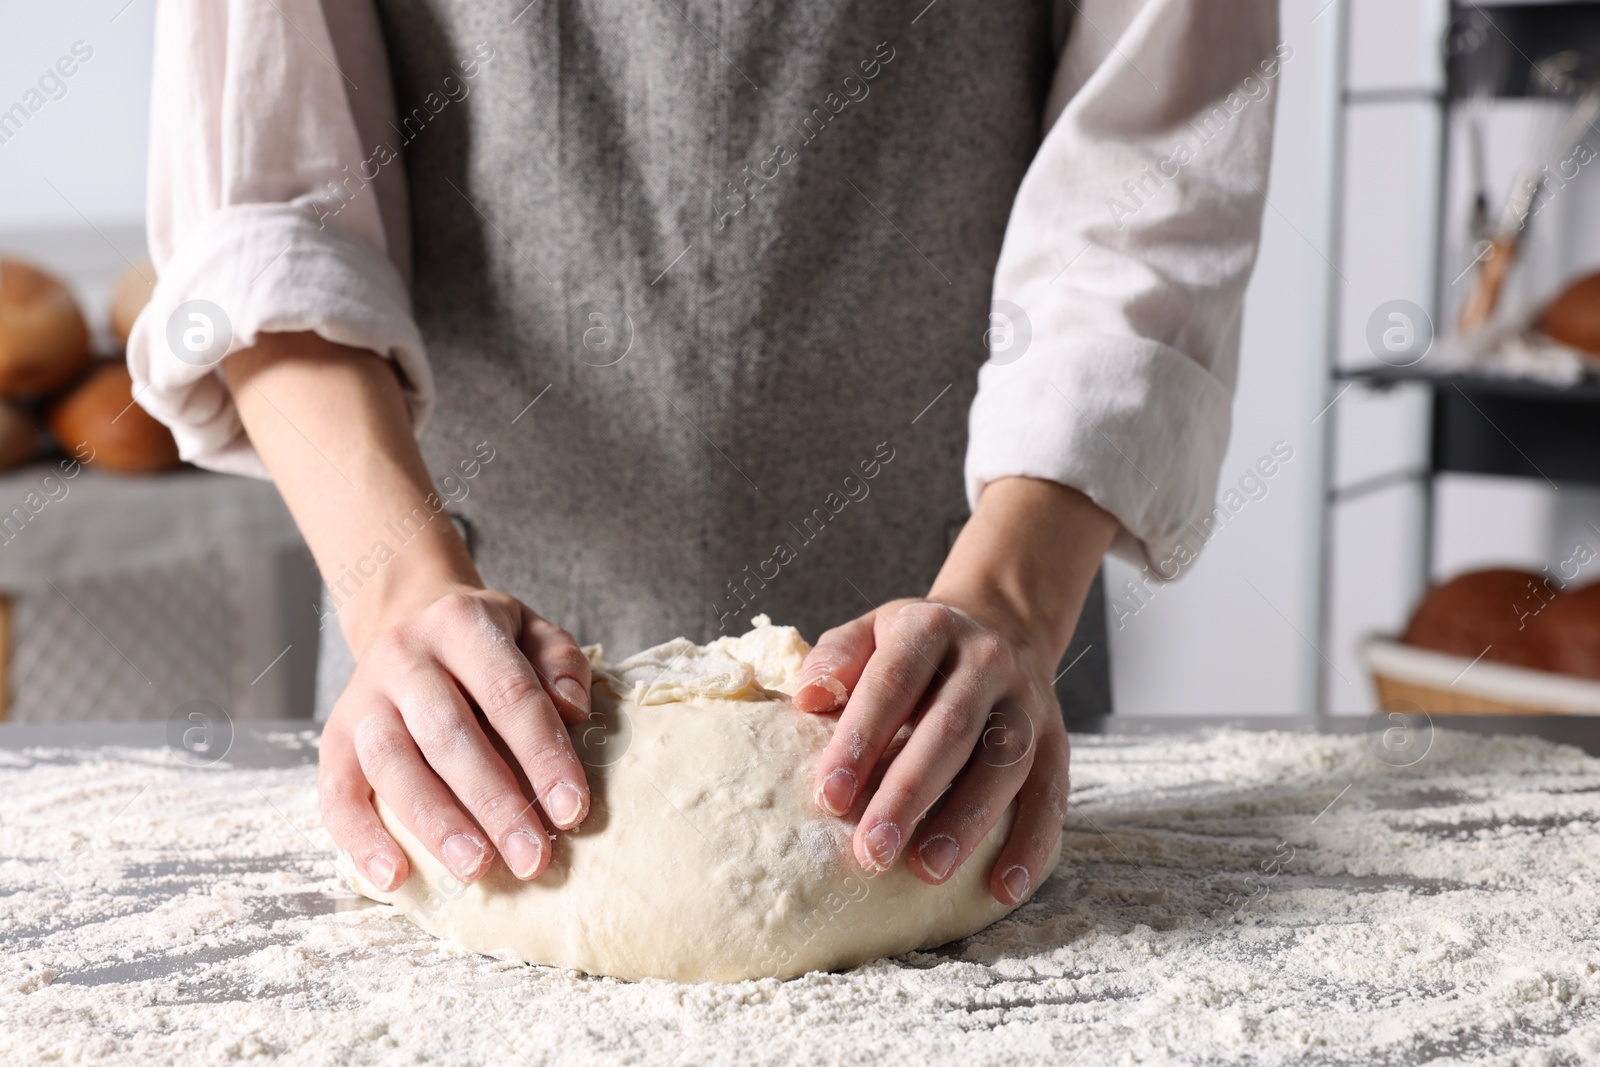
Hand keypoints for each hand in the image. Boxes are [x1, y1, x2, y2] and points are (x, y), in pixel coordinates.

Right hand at [318, 587, 593, 891]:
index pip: (509, 693)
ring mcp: (362, 698)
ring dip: (436, 824)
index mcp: (461, 624)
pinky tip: (395, 877)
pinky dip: (361, 839)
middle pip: (448, 736)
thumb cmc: (485, 643)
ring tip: (476, 869)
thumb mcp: (532, 632)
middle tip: (532, 859)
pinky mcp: (332, 738)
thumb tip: (574, 709)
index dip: (543, 754)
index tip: (572, 810)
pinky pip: (336, 792)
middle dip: (495, 804)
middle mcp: (403, 656)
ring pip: (392, 765)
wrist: (405, 619)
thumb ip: (561, 662)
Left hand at [793, 597, 1067, 905]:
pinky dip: (1031, 842)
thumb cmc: (916, 648)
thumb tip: (807, 699)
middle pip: (951, 728)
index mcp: (930, 628)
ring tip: (926, 870)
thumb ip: (836, 659)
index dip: (861, 740)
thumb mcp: (871, 632)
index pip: (892, 684)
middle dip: (909, 794)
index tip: (830, 797)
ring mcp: (1028, 700)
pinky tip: (1002, 887)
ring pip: (1004, 763)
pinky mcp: (1057, 738)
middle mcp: (987, 659)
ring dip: (966, 821)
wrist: (1001, 625)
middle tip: (872, 850)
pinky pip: (1052, 793)